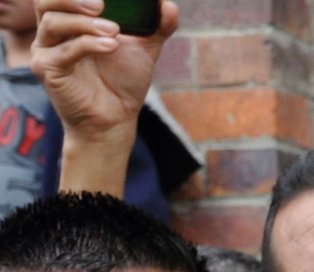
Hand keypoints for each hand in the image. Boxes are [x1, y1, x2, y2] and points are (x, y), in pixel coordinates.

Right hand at [32, 0, 177, 139]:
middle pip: (46, 2)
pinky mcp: (47, 70)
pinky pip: (62, 51)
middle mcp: (52, 32)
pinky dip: (87, 44)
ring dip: (85, 23)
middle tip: (102, 4)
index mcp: (70, 20)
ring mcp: (46, 50)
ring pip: (53, 22)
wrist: (117, 119)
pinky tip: (110, 46)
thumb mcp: (144, 48)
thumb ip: (156, 26)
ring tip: (114, 32)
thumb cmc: (124, 81)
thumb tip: (168, 4)